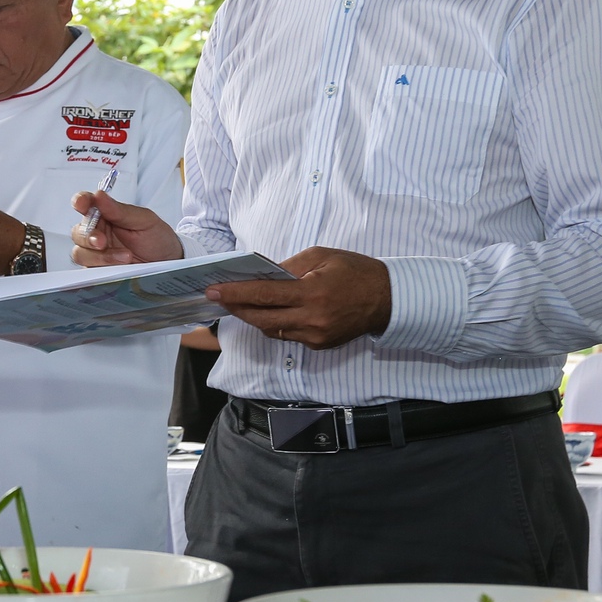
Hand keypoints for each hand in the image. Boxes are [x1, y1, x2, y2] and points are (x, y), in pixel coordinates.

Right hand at [69, 188, 183, 265]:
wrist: (169, 263)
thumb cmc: (157, 238)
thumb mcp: (144, 220)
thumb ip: (120, 210)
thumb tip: (99, 195)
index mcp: (106, 214)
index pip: (85, 204)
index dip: (80, 202)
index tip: (82, 203)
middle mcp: (98, 232)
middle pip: (78, 232)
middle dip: (88, 237)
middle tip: (103, 242)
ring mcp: (97, 253)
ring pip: (80, 253)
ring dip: (99, 256)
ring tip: (125, 257)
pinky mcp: (99, 270)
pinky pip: (89, 272)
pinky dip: (102, 269)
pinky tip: (117, 268)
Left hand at [207, 247, 391, 349]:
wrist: (387, 299)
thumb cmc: (354, 271)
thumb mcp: (321, 256)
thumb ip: (289, 267)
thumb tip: (262, 275)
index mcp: (312, 293)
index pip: (264, 295)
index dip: (235, 293)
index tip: (214, 290)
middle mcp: (311, 319)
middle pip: (261, 318)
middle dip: (236, 307)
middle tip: (217, 297)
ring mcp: (315, 336)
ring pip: (271, 330)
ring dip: (252, 317)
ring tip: (237, 303)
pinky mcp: (319, 345)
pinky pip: (287, 335)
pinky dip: (273, 323)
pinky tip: (266, 311)